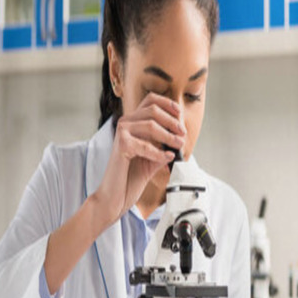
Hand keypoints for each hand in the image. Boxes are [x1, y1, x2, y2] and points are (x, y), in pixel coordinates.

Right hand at [93, 93, 186, 225]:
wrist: (115, 196)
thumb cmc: (130, 178)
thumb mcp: (153, 160)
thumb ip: (164, 148)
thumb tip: (180, 140)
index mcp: (133, 123)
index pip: (150, 101)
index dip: (167, 104)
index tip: (180, 114)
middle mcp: (125, 124)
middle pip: (152, 110)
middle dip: (172, 122)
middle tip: (182, 135)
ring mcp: (121, 133)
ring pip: (151, 125)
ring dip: (169, 135)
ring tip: (179, 145)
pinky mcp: (121, 146)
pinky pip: (145, 145)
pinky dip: (159, 152)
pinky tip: (167, 157)